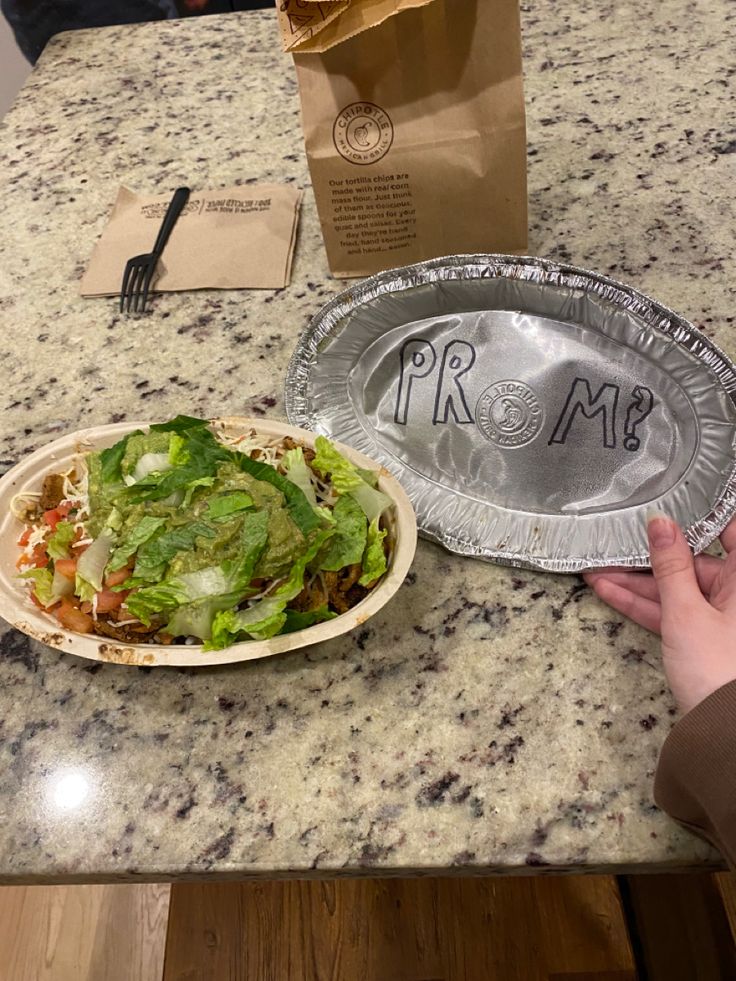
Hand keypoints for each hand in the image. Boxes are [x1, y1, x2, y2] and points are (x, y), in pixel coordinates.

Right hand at [584, 516, 735, 714]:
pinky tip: (609, 592)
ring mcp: (723, 618)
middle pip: (695, 562)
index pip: (728, 530)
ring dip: (639, 583)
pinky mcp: (706, 639)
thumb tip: (661, 523)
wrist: (726, 733)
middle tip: (616, 542)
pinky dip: (645, 606)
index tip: (669, 499)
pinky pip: (675, 612)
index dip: (699, 514)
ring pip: (679, 589)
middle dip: (652, 556)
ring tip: (598, 570)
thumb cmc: (720, 670)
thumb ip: (671, 566)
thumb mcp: (686, 612)